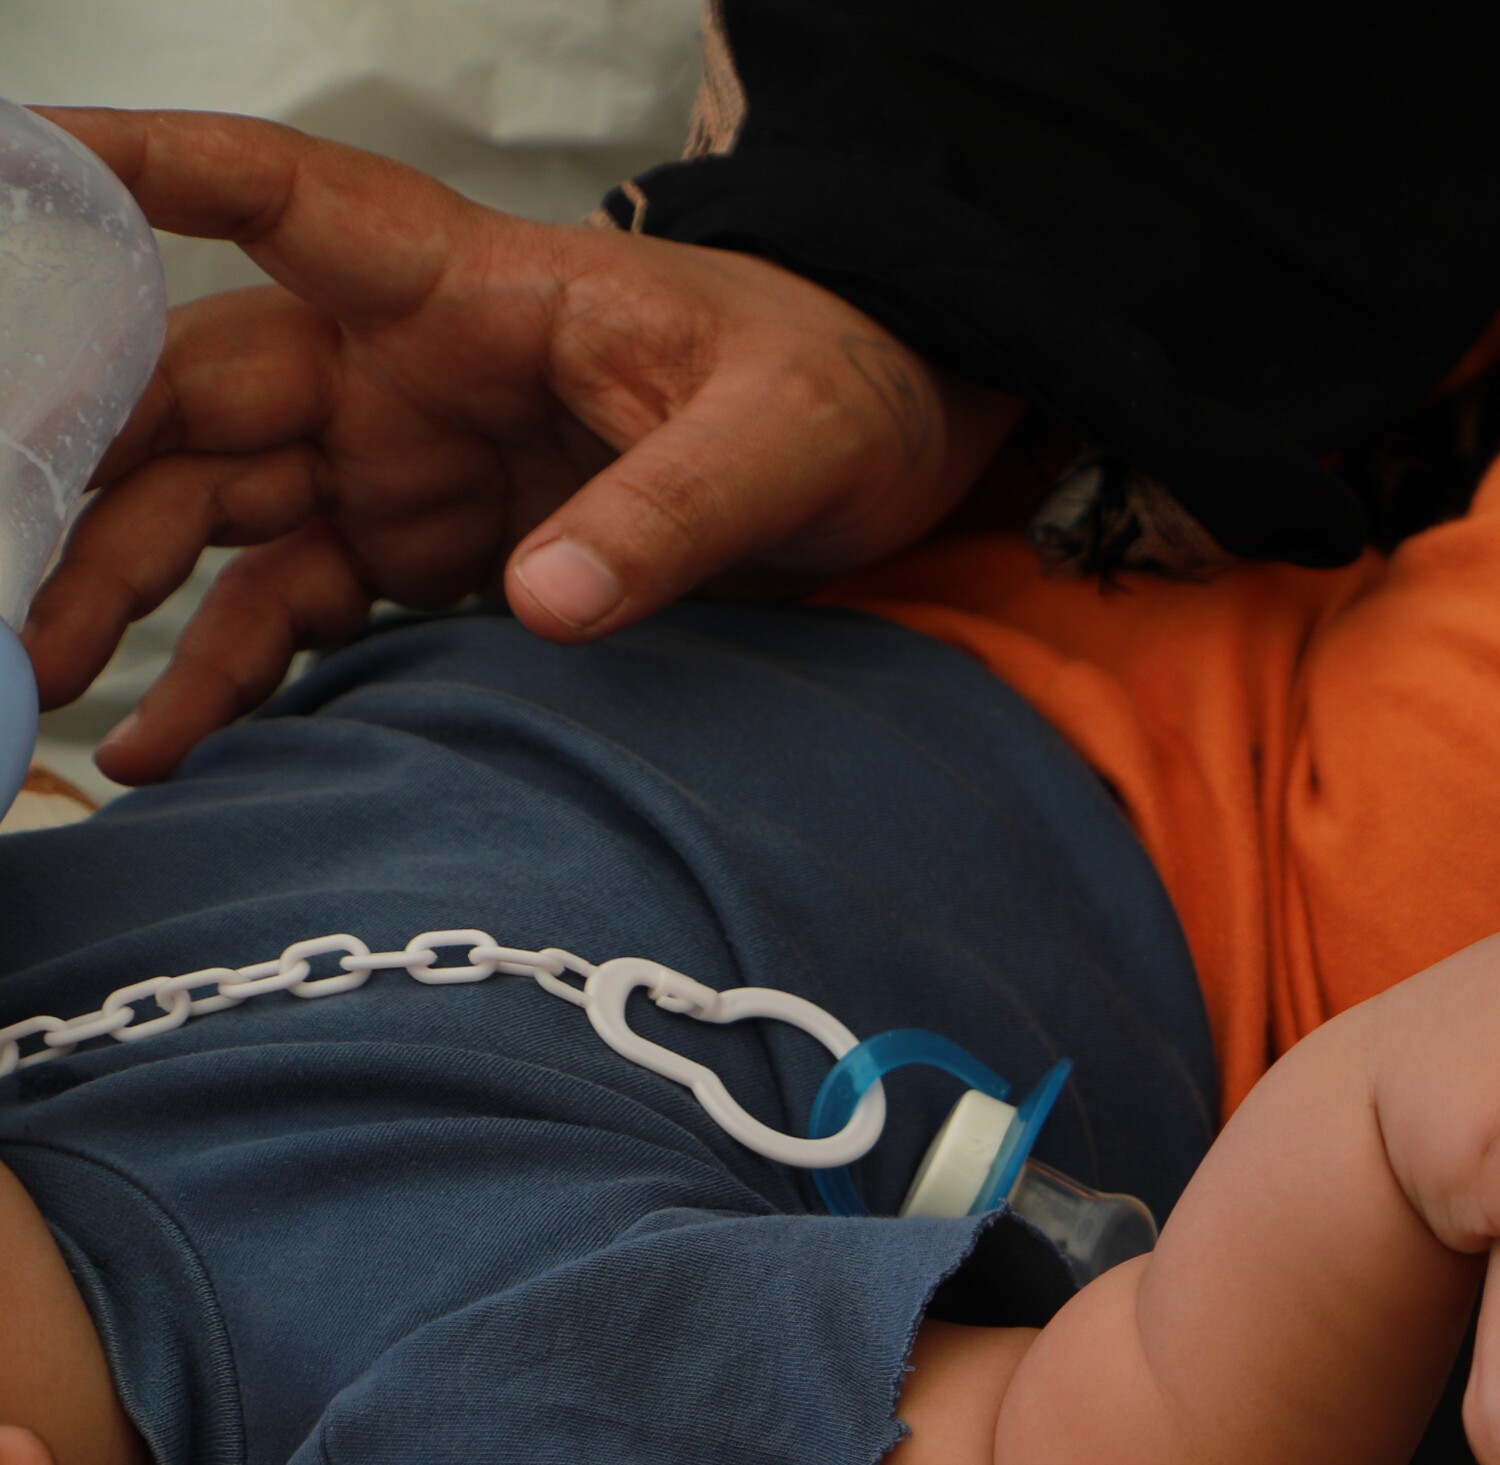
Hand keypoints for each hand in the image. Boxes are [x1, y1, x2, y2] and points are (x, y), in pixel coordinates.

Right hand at [23, 111, 1015, 782]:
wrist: (885, 453)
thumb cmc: (830, 393)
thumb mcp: (779, 441)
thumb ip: (668, 515)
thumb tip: (548, 603)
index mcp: (461, 289)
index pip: (271, 196)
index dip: (141, 168)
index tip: (15, 153)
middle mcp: (393, 368)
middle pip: (188, 396)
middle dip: (75, 472)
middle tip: (7, 586)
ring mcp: (394, 465)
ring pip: (209, 513)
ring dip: (116, 591)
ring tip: (41, 687)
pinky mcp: (420, 558)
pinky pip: (288, 611)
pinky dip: (223, 676)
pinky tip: (162, 749)